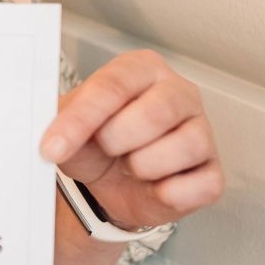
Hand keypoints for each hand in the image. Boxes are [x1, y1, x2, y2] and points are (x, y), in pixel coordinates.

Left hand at [39, 49, 223, 232]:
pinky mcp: (212, 171)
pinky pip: (201, 185)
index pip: (113, 86)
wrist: (109, 182)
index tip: (52, 147)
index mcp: (141, 69)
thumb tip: (52, 135)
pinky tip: (153, 186)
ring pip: (183, 147)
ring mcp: (203, 130)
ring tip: (132, 165)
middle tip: (106, 149)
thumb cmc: (94, 144)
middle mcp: (179, 93)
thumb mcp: (68, 127)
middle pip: (154, 114)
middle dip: (116, 141)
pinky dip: (169, 194)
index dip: (80, 120)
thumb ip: (59, 123)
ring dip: (143, 167)